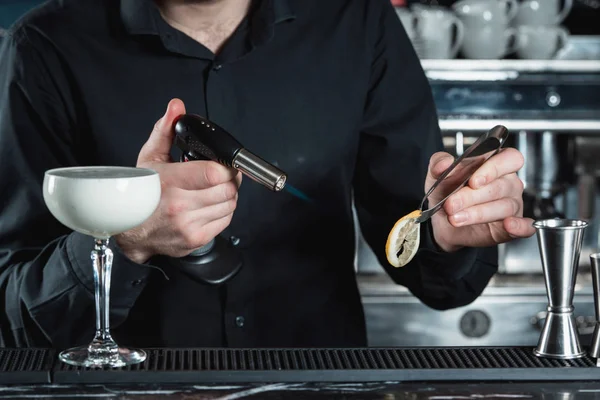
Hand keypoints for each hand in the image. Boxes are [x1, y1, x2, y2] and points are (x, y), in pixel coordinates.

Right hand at [115, 98, 241, 263]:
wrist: (131, 231)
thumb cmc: (140, 193)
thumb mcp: (149, 157)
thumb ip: (165, 130)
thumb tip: (176, 106)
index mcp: (169, 182)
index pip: (214, 173)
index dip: (226, 167)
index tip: (224, 164)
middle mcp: (180, 206)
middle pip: (228, 190)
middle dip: (230, 180)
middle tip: (222, 175)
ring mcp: (189, 225)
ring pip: (230, 205)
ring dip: (228, 195)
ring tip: (213, 189)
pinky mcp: (196, 239)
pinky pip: (226, 221)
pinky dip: (224, 211)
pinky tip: (209, 205)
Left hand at [426, 148, 534, 252]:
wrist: (440, 221)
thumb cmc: (445, 194)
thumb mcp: (436, 176)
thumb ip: (438, 164)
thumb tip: (445, 162)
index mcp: (495, 164)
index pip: (509, 158)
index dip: (494, 168)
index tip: (474, 181)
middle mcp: (507, 183)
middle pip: (500, 186)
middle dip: (472, 196)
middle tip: (451, 204)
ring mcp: (512, 205)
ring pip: (504, 207)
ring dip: (477, 214)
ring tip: (455, 218)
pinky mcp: (511, 227)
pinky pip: (524, 226)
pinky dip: (520, 227)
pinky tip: (509, 226)